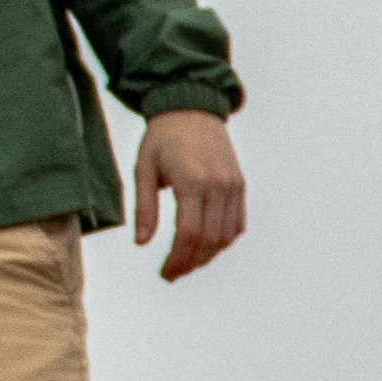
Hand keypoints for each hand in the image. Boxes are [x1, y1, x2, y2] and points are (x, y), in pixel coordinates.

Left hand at [132, 109, 246, 280]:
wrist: (191, 106)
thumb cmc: (163, 137)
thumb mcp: (143, 168)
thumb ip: (144, 207)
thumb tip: (142, 242)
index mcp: (191, 179)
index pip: (189, 233)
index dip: (178, 259)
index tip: (165, 273)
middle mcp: (217, 184)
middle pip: (209, 239)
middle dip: (191, 262)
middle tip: (172, 273)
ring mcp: (232, 184)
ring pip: (226, 236)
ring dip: (208, 255)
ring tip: (188, 263)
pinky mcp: (239, 184)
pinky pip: (237, 223)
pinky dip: (224, 241)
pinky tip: (206, 246)